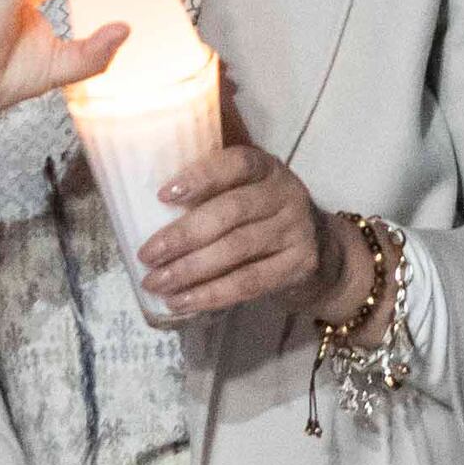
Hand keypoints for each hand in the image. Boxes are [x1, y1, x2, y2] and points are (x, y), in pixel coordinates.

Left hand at [136, 146, 346, 325]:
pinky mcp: (299, 265)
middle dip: (183, 235)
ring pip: (237, 249)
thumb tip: (139, 208)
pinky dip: (212, 294)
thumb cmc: (263, 219)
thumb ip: (212, 194)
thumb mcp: (248, 193)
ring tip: (156, 283)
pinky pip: (249, 282)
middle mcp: (285, 193)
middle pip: (231, 212)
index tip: (162, 195)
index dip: (200, 176)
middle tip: (148, 254)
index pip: (236, 162)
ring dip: (191, 270)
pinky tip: (183, 302)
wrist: (324, 253)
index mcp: (265, 168)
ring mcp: (296, 230)